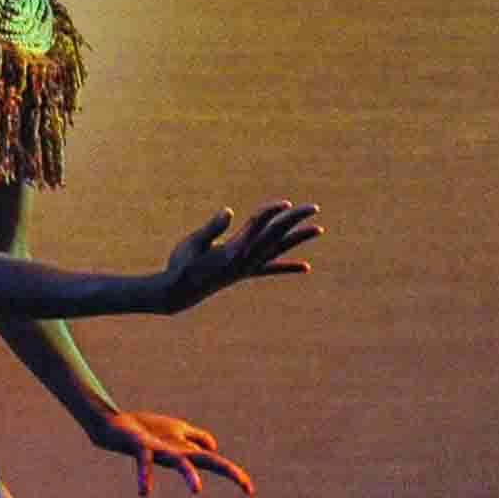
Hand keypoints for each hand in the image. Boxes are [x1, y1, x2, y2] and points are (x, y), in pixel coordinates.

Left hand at [89, 409, 252, 496]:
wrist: (114, 426)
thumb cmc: (146, 430)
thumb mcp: (178, 430)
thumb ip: (197, 438)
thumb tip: (215, 449)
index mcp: (187, 450)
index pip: (216, 461)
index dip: (233, 473)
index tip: (250, 491)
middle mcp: (176, 454)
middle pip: (207, 461)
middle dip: (227, 471)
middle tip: (246, 486)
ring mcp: (159, 452)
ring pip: (179, 463)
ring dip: (189, 475)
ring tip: (198, 490)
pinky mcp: (141, 448)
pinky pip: (144, 462)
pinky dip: (145, 476)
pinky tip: (145, 493)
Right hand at [157, 201, 320, 311]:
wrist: (180, 293)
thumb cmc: (182, 264)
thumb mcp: (192, 243)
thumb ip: (212, 228)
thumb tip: (228, 211)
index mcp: (234, 249)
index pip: (259, 226)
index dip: (272, 213)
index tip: (285, 204)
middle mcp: (246, 259)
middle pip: (276, 235)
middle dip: (294, 221)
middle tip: (313, 208)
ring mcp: (248, 267)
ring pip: (279, 249)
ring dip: (298, 239)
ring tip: (318, 229)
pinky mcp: (245, 273)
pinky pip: (271, 269)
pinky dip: (288, 267)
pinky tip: (306, 267)